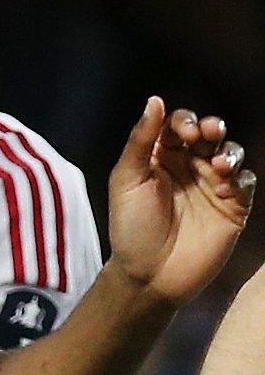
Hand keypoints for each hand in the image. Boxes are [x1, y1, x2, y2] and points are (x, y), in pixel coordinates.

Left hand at [106, 97, 255, 306]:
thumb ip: (141, 141)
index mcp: (160, 156)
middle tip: (207, 133)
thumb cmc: (131, 225)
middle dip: (211, 127)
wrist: (150, 274)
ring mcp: (212, 186)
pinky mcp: (233, 208)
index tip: (184, 133)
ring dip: (228, 153)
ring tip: (217, 166)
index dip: (184, 121)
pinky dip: (241, 180)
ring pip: (231, 154)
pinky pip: (247, 184)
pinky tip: (226, 189)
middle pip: (208, 134)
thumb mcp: (127, 179)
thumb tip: (155, 100)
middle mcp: (188, 166)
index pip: (177, 125)